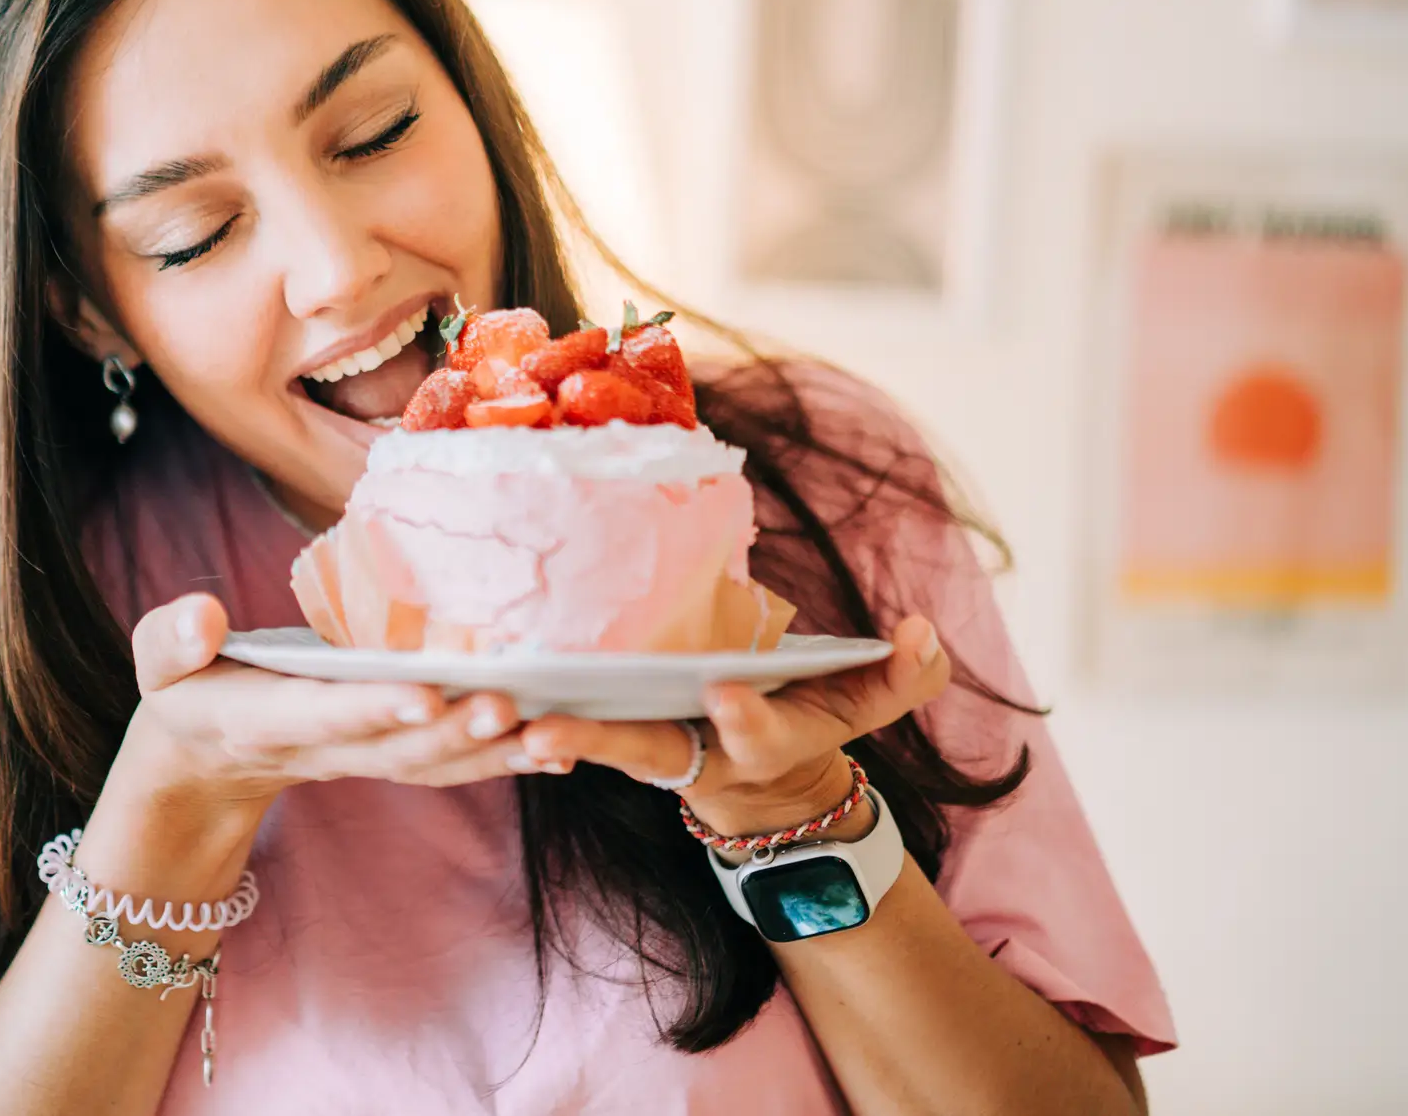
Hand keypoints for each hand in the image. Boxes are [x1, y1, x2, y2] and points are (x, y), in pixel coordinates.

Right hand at [118, 593, 544, 827]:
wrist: (202, 758)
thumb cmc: (186, 689)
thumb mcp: (158, 662)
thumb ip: (172, 639)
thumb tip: (202, 615)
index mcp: (265, 719)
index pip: (322, 714)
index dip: (370, 707)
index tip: (421, 694)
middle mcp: (321, 747)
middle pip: (394, 747)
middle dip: (453, 731)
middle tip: (509, 704)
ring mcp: (359, 758)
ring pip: (431, 764)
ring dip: (492, 754)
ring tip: (553, 733)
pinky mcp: (387, 757)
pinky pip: (448, 766)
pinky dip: (500, 762)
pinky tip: (557, 750)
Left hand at [515, 615, 951, 837]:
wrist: (760, 776)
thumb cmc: (813, 721)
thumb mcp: (867, 704)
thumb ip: (903, 673)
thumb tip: (922, 630)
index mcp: (759, 741)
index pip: (755, 731)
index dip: (744, 715)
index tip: (725, 691)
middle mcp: (694, 751)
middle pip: (644, 752)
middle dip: (603, 744)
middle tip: (554, 731)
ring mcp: (646, 746)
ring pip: (591, 744)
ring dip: (549, 733)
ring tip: (507, 720)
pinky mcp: (610, 730)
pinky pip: (564, 725)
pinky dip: (528, 716)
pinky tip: (485, 694)